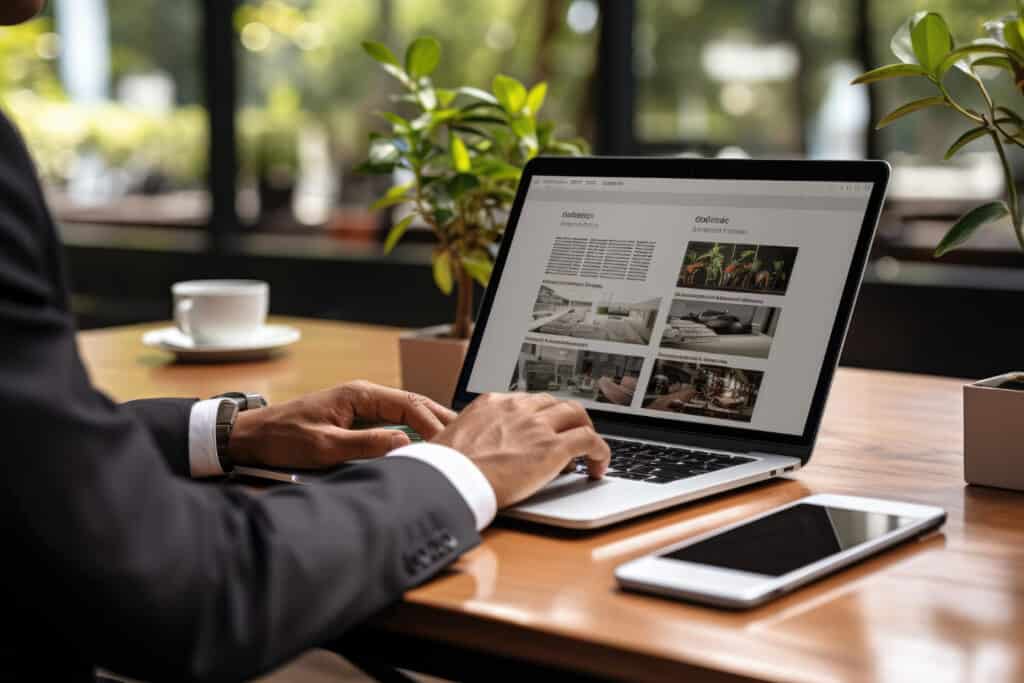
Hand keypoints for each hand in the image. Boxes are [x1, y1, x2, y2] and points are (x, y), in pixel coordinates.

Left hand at [226, 381, 455, 468]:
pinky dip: (412, 431)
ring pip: (405, 412)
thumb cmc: (283, 439)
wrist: (251, 437)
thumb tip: (404, 443)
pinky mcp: (355, 419)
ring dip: (429, 425)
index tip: (448, 444)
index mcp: (359, 394)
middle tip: (467, 437)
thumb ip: (366, 444)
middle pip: (413, 404)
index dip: (433, 423)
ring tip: (454, 440)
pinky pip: (392, 422)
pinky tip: (424, 444)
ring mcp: (360, 406)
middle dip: (441, 419)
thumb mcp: (325, 447)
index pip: (409, 404)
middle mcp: (364, 395)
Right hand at [432, 393, 610, 507]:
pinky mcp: (552, 448)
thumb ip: (469, 437)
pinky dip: (600, 451)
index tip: (545, 428)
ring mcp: (537, 426)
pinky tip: (599, 467)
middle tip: (570, 437)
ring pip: (577, 414)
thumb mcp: (451, 440)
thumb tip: (467, 452)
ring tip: (589, 451)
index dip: (541, 415)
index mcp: (492, 403)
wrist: (448, 480)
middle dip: (567, 419)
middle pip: (556, 402)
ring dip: (586, 430)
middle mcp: (517, 408)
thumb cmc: (444, 469)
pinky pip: (590, 440)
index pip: (528, 400)